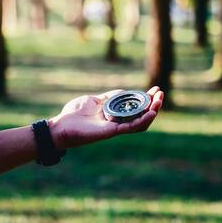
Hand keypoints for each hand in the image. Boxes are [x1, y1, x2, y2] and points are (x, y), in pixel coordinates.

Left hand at [48, 86, 163, 148]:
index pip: (134, 108)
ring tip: (159, 102)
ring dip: (151, 112)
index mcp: (113, 114)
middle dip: (153, 104)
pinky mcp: (111, 132)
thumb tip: (122, 92)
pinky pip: (131, 127)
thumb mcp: (93, 100)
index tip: (155, 90)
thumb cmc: (73, 114)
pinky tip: (150, 112)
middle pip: (141, 115)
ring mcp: (115, 128)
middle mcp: (116, 122)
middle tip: (160, 94)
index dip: (146, 99)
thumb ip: (108, 97)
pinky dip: (142, 120)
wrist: (61, 125)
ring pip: (139, 123)